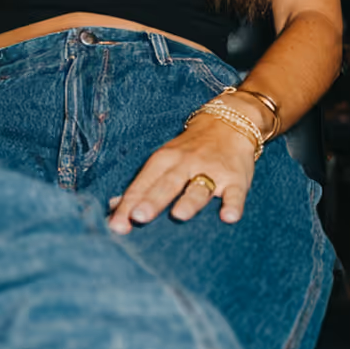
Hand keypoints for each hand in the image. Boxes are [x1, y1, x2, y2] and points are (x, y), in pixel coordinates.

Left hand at [106, 114, 256, 233]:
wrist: (228, 122)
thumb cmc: (188, 150)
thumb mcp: (163, 161)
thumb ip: (141, 186)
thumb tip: (113, 209)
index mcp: (164, 160)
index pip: (143, 185)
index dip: (129, 204)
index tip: (116, 226)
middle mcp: (186, 163)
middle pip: (167, 184)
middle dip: (152, 201)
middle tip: (139, 217)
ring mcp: (212, 170)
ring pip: (199, 187)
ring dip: (189, 202)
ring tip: (178, 215)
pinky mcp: (236, 178)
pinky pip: (235, 193)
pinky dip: (233, 204)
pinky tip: (229, 217)